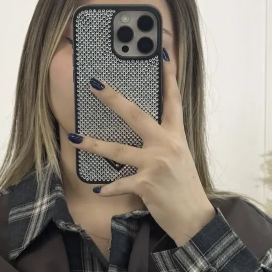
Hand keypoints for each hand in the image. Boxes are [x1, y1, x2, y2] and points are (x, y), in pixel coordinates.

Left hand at [74, 50, 216, 246]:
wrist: (194, 219)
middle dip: (113, 98)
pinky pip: (119, 183)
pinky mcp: (146, 184)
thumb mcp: (180, 159)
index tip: (161, 53)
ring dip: (94, 144)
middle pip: (136, 115)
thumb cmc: (184, 189)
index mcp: (176, 136)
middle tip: (95, 84)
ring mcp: (155, 164)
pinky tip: (99, 189)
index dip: (168, 75)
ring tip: (76, 138)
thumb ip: (164, 143)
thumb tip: (145, 132)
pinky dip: (108, 187)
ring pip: (117, 150)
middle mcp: (166, 145)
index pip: (173, 100)